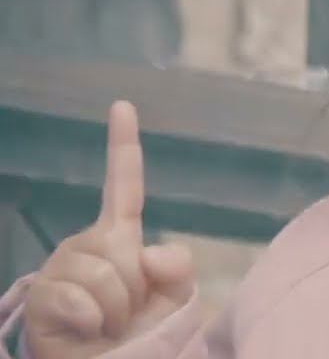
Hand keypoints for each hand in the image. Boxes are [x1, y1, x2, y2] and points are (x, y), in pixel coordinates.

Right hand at [24, 101, 195, 358]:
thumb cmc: (138, 335)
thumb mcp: (174, 299)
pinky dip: (94, 321)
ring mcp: (59, 268)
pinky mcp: (41, 297)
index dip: (122, 145)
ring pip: (106, 275)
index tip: (122, 104)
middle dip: (135, 287)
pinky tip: (87, 330)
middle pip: (123, 248)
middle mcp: (84, 244)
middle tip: (126, 313)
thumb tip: (146, 253)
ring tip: (106, 324)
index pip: (124, 187)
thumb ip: (177, 267)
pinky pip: (82, 299)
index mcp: (118, 237)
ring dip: (117, 308)